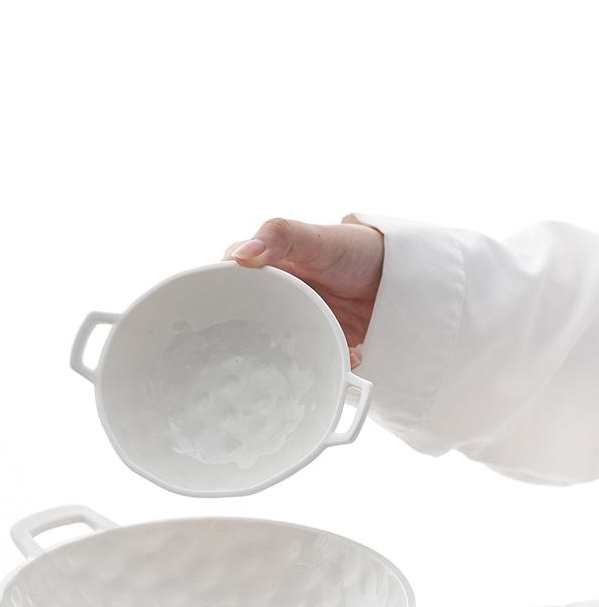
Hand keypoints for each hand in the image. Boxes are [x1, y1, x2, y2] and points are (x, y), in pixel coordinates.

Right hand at [223, 216, 383, 365]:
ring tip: (296, 370)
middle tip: (248, 358)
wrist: (398, 276)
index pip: (226, 288)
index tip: (208, 323)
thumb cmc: (353, 248)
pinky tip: (343, 363)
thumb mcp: (313, 237)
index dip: (213, 304)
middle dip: (245, 345)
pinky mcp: (323, 344)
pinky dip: (328, 367)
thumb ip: (278, 236)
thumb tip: (240, 255)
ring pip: (278, 352)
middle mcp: (276, 301)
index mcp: (264, 273)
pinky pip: (316, 364)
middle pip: (246, 327)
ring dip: (288, 363)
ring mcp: (300, 325)